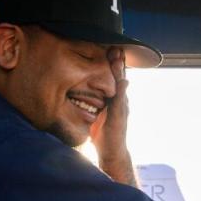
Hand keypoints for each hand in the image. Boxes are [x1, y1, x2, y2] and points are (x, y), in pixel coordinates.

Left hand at [90, 47, 134, 184]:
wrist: (112, 154)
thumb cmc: (102, 133)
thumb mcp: (95, 113)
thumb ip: (91, 101)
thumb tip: (77, 89)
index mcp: (113, 98)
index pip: (113, 77)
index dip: (112, 63)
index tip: (109, 48)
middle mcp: (120, 101)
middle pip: (119, 77)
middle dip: (118, 62)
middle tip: (116, 47)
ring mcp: (122, 109)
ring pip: (121, 86)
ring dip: (120, 72)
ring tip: (118, 58)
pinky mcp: (120, 118)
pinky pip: (121, 103)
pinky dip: (122, 93)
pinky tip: (123, 83)